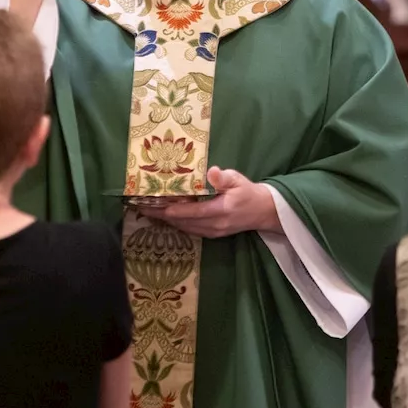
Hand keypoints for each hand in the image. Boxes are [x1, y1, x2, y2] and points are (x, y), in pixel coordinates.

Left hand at [157, 167, 282, 237]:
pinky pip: (191, 230)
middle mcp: (216, 225)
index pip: (193, 213)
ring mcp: (214, 232)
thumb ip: (225, 178)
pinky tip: (167, 217)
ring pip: (186, 228)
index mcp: (222, 210)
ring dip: (168, 221)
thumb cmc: (248, 192)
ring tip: (150, 212)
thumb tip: (212, 172)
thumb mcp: (239, 180)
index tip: (156, 206)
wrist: (263, 211)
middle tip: (143, 208)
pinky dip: (177, 224)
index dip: (174, 210)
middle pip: (184, 223)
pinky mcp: (213, 235)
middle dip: (163, 215)